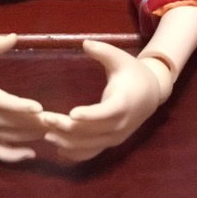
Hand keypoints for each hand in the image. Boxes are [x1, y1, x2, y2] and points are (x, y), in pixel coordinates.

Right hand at [0, 33, 45, 163]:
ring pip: (10, 138)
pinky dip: (15, 156)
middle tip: (57, 120)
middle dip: (35, 123)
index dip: (21, 106)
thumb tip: (16, 36)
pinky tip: (32, 153)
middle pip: (12, 123)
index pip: (4, 103)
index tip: (40, 108)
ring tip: (52, 130)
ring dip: (31, 136)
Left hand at [40, 40, 170, 162]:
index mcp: (123, 103)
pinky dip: (77, 154)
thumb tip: (85, 43)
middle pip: (92, 131)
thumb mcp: (120, 58)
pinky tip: (60, 150)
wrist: (151, 94)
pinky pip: (94, 152)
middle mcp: (120, 125)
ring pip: (90, 145)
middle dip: (67, 127)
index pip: (105, 113)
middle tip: (45, 119)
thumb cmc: (133, 72)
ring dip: (68, 142)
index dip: (89, 115)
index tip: (71, 113)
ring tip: (46, 134)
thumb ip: (103, 51)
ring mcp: (116, 137)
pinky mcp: (111, 142)